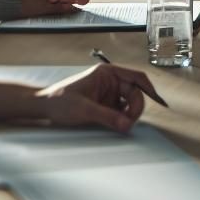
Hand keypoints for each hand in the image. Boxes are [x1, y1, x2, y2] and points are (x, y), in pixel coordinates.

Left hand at [33, 64, 162, 133]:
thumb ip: (108, 117)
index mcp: (107, 73)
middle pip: (135, 93)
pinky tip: (117, 124)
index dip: (149, 88)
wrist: (41, 108)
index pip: (136, 77)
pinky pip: (121, 111)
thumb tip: (127, 125)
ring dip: (129, 114)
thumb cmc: (58, 100)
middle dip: (135, 108)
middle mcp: (110, 81)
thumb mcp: (84, 109)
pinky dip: (122, 118)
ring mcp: (108, 93)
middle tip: (129, 122)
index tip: (158, 101)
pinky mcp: (104, 105)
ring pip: (129, 103)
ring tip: (121, 124)